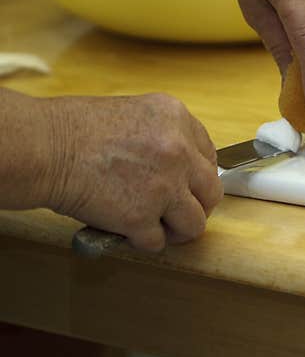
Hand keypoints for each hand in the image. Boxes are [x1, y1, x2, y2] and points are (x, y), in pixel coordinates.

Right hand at [41, 93, 223, 251]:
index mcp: (177, 119)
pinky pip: (157, 241)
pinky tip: (127, 231)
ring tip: (157, 227)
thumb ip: (164, 138)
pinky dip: (142, 241)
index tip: (186, 186)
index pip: (209, 157)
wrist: (42, 147)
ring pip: (194, 223)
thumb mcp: (134, 115)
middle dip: (195, 206)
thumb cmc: (73, 130)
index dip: (197, 176)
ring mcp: (164, 186)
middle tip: (176, 212)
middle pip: (211, 192)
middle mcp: (179, 151)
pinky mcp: (142, 217)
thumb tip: (181, 169)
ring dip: (176, 229)